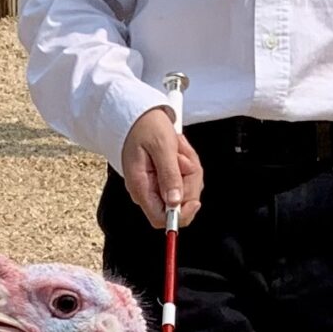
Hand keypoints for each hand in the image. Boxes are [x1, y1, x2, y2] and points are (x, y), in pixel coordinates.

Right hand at [120, 107, 202, 228]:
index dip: (180, 214)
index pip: (161, 219)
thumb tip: (175, 203)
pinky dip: (188, 164)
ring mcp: (156, 183)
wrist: (138, 112)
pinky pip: (185, 178)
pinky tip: (179, 151)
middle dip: (189, 181)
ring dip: (189, 168)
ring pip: (186, 189)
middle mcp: (147, 189)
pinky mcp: (164, 177)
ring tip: (178, 149)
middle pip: (179, 204)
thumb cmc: (144, 125)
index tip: (194, 199)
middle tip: (181, 158)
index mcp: (141, 186)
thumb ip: (169, 175)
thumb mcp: (162, 147)